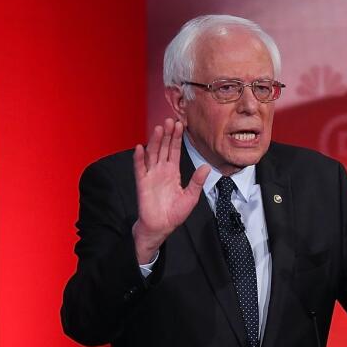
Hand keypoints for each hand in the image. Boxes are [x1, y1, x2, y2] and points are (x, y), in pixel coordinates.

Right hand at [132, 119, 208, 262]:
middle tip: (170, 120)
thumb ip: (197, 182)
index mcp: (172, 172)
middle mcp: (161, 170)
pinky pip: (140, 168)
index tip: (180, 124)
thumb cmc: (174, 213)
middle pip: (164, 148)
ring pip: (153, 154)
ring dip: (155, 141)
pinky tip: (140, 147)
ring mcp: (151, 175)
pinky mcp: (142, 183)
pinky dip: (139, 158)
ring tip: (159, 128)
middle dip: (167, 134)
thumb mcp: (191, 197)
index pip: (175, 151)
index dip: (177, 138)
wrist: (161, 226)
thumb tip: (206, 167)